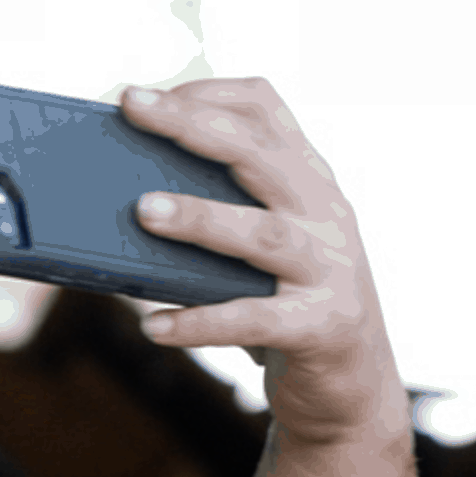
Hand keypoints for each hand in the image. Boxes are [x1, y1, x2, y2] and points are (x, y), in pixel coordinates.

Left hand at [115, 77, 406, 447]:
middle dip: (193, 126)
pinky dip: (200, 322)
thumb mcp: (264, 247)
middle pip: (260, 155)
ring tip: (144, 209)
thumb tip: (123, 203)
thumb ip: (218, 216)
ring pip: (261, 234)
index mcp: (309, 181)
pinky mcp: (322, 326)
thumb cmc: (288, 304)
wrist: (353, 384)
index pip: (267, 110)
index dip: (208, 92)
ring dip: (200, 218)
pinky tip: (154, 325)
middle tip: (134, 109)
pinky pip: (253, 320)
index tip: (146, 95)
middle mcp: (325, 214)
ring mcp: (328, 269)